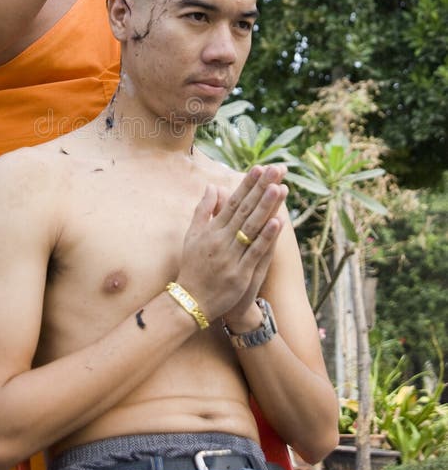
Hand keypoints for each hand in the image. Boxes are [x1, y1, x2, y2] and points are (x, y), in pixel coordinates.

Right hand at [176, 165, 286, 321]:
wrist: (191, 302)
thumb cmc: (192, 267)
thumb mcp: (192, 236)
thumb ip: (203, 210)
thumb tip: (212, 186)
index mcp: (211, 230)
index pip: (232, 202)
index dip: (246, 185)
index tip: (258, 168)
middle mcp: (221, 240)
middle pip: (244, 210)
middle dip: (260, 189)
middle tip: (275, 170)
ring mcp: (231, 256)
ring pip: (251, 228)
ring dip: (266, 207)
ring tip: (279, 188)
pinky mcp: (240, 273)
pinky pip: (255, 252)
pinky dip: (266, 237)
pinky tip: (277, 222)